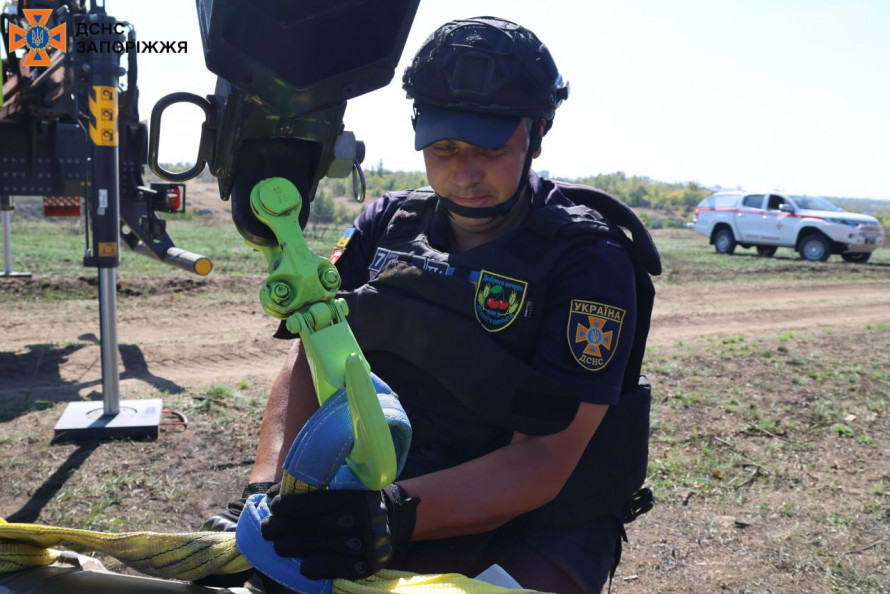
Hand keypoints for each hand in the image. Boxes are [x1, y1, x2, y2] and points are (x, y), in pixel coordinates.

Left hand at [260, 484, 417, 579]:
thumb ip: (313, 486)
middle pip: (307, 526)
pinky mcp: (365, 564)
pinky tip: (303, 565)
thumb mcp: (344, 484)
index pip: (310, 502)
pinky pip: (331, 569)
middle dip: (280, 528)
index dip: (285, 505)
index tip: (274, 506)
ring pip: (313, 548)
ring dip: (289, 547)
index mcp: (352, 494)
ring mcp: (362, 543)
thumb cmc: (356, 498)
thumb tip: (272, 495)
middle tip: (268, 528)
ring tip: (279, 546)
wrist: (392, 517)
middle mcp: (359, 518)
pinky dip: (313, 568)